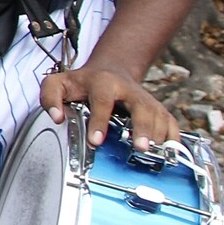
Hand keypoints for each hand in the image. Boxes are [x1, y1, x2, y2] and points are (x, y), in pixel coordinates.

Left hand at [40, 63, 176, 149]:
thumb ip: (50, 97)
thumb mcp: (58, 83)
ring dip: (159, 135)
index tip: (96, 141)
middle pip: (141, 107)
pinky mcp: (157, 108)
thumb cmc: (82, 83)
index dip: (99, 121)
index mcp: (103, 83)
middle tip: (140, 147)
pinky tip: (171, 151)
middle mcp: (129, 90)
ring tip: (155, 154)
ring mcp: (146, 99)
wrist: (110, 70)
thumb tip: (57, 117)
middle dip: (142, 127)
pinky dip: (173, 137)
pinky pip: (171, 122)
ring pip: (158, 115)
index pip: (102, 100)